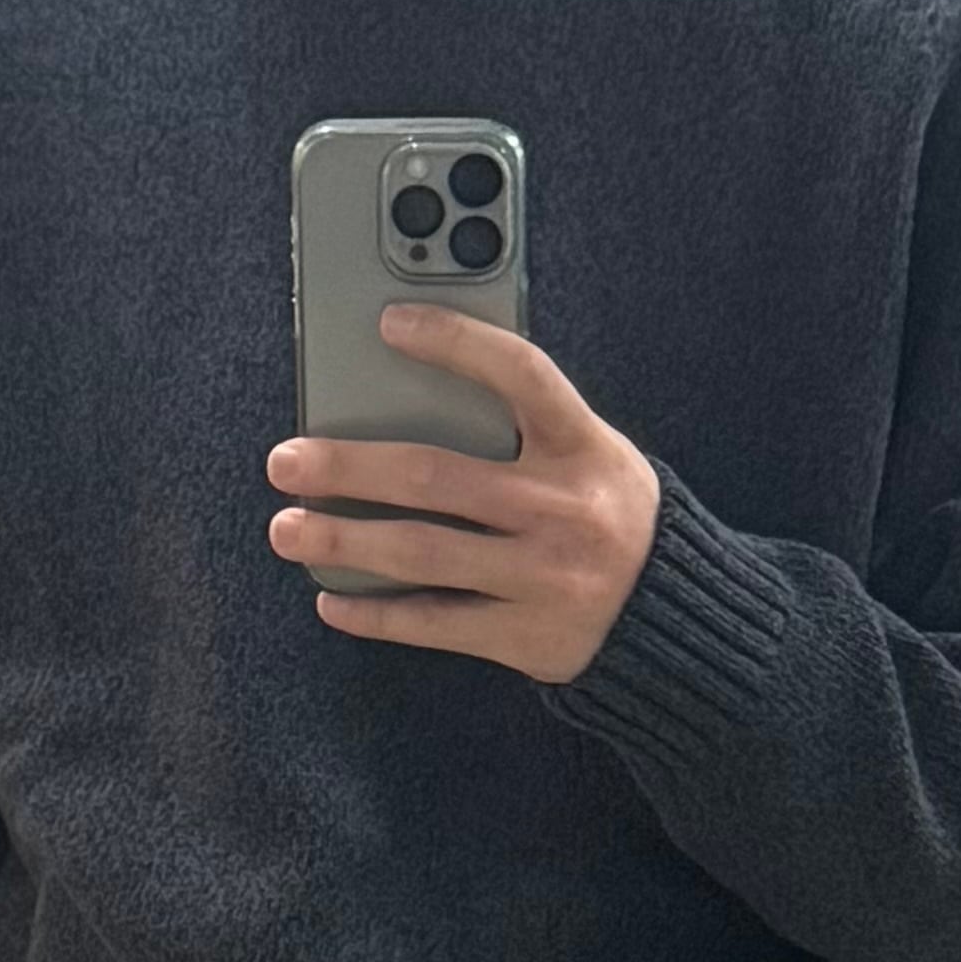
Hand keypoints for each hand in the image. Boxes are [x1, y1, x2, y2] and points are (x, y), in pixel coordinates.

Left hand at [266, 307, 661, 683]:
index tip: (389, 324)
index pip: (519, 375)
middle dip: (348, 467)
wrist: (675, 623)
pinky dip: (376, 613)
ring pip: (422, 553)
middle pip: (435, 477)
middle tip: (286, 460)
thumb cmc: (613, 520)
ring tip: (289, 529)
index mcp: (584, 448)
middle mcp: (561, 511)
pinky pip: (434, 624)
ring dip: (343, 540)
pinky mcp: (523, 637)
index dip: (455, 342)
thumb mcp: (596, 456)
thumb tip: (414, 395)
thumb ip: (528, 428)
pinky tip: (332, 599)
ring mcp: (540, 579)